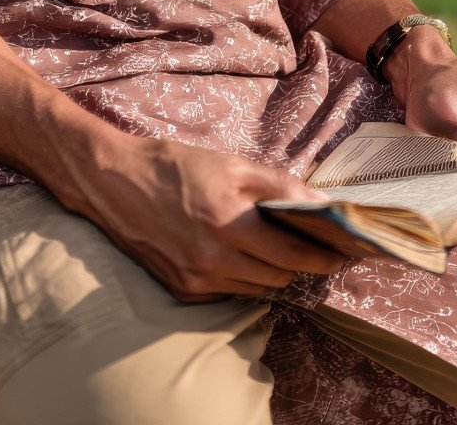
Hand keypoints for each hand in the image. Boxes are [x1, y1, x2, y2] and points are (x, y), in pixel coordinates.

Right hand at [73, 135, 343, 301]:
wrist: (112, 181)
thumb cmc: (174, 165)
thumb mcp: (230, 164)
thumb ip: (279, 185)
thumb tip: (323, 203)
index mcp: (227, 223)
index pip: (293, 253)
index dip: (324, 255)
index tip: (344, 251)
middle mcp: (213, 260)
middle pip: (280, 276)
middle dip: (301, 262)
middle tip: (316, 244)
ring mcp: (196, 280)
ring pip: (258, 289)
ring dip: (273, 271)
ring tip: (277, 246)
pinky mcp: (182, 291)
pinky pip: (230, 292)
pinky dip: (244, 277)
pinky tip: (240, 253)